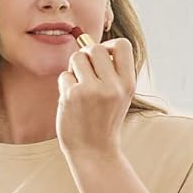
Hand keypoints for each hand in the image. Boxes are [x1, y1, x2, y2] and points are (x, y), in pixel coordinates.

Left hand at [55, 37, 135, 160]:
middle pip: (95, 47)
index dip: (109, 46)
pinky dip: (65, 85)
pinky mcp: (72, 96)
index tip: (103, 60)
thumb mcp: (119, 95)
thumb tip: (86, 40)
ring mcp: (92, 90)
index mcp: (128, 83)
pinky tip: (71, 102)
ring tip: (78, 86)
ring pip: (77, 57)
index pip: (122, 45)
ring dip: (74, 69)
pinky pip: (64, 76)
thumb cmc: (103, 120)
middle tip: (85, 73)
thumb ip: (111, 70)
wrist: (94, 151)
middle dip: (86, 56)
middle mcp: (113, 85)